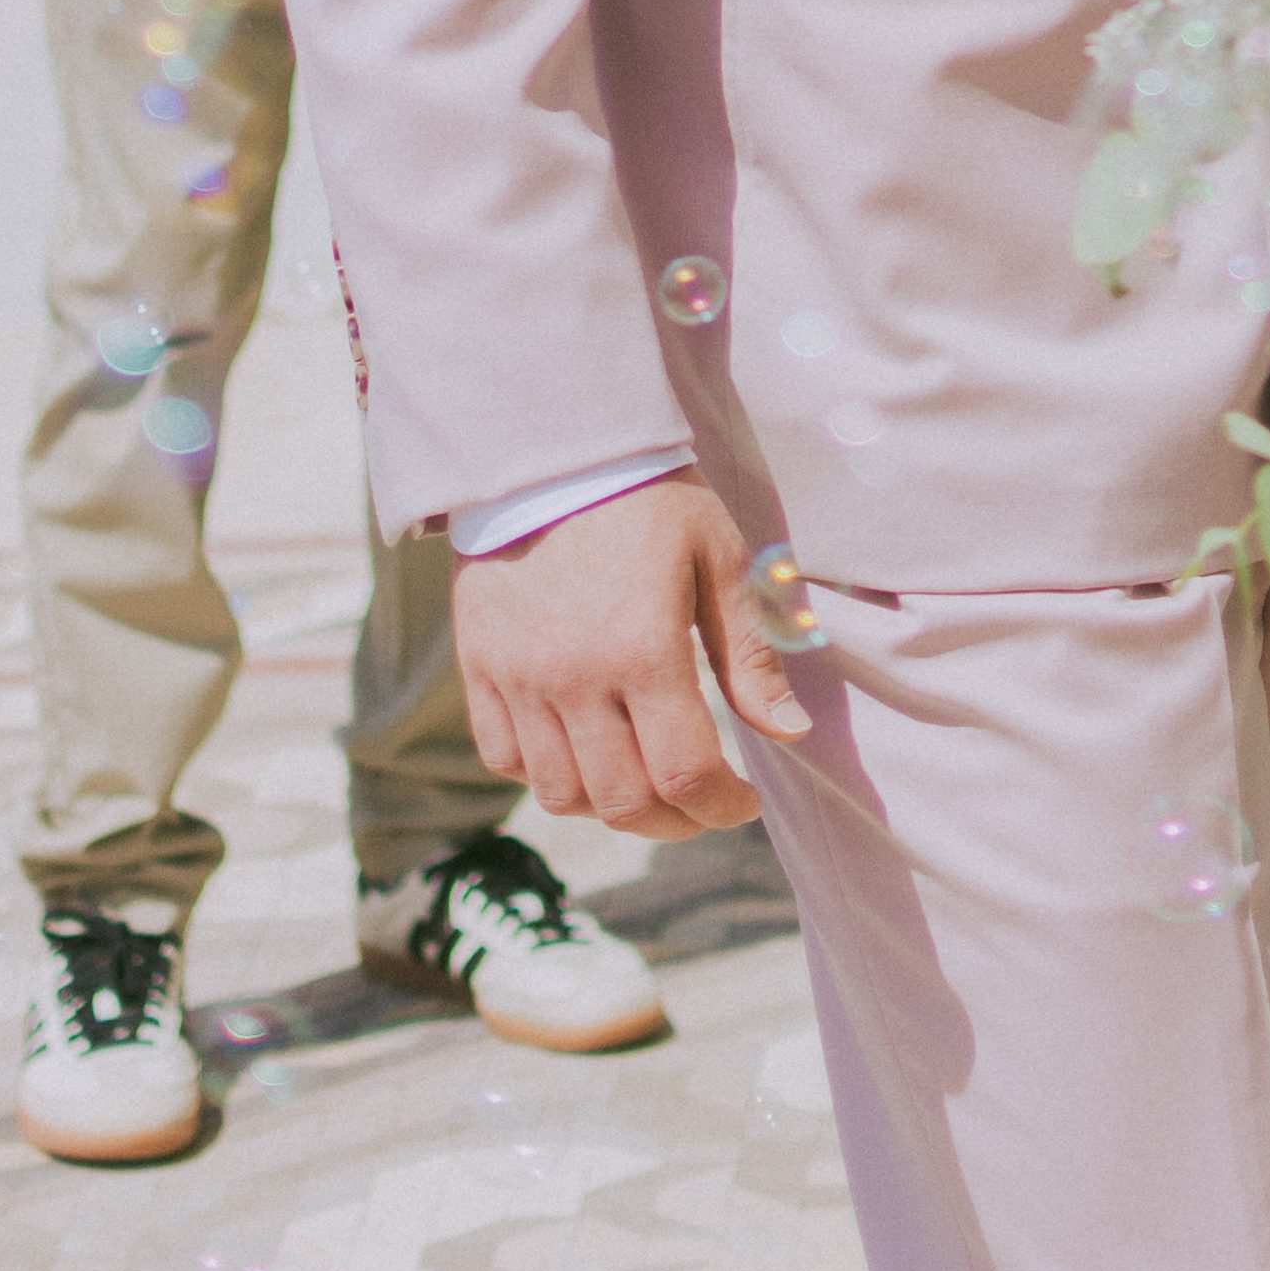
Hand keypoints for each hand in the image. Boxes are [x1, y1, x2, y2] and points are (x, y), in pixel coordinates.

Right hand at [450, 477, 812, 840]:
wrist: (553, 449)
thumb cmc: (649, 499)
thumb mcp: (719, 557)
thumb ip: (752, 654)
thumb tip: (790, 732)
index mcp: (642, 649)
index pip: (685, 775)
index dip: (723, 807)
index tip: (744, 800)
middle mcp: (574, 678)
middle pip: (623, 802)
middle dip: (676, 821)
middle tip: (702, 803)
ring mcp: (519, 678)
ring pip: (561, 794)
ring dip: (611, 807)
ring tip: (646, 782)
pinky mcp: (479, 668)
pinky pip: (504, 759)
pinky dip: (545, 774)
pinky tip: (582, 752)